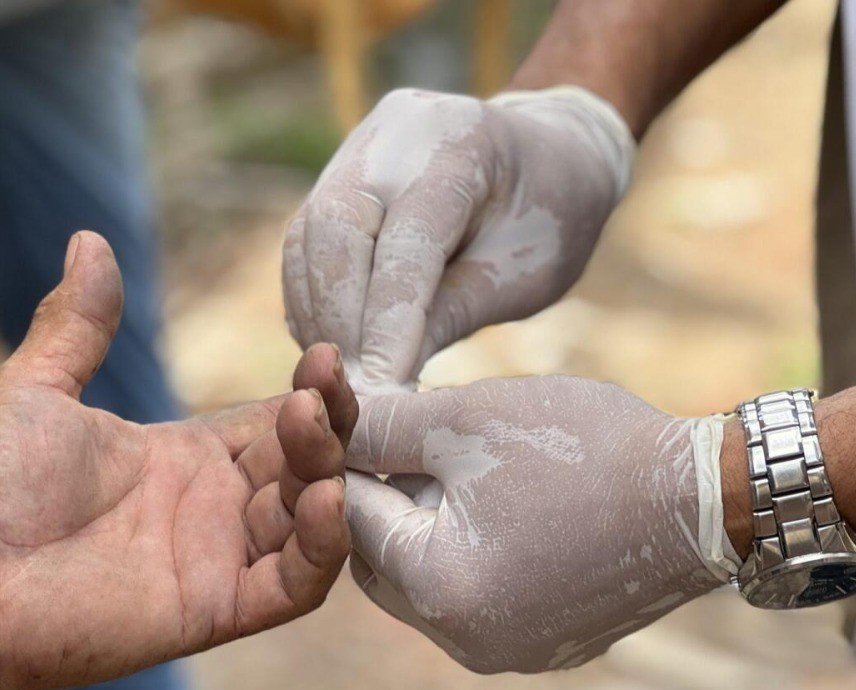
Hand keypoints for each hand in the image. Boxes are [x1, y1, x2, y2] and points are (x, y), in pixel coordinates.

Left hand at [0, 232, 355, 689]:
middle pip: (308, 461)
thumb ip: (78, 323)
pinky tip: (322, 499)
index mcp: (188, 457)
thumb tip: (88, 238)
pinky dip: (324, 546)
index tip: (320, 354)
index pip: (277, 419)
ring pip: (313, 516)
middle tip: (319, 385)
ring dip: (328, 470)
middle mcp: (217, 508)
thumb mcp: (37, 390)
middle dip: (327, 421)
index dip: (311, 391)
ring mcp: (223, 560)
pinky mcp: (220, 608)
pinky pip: (297, 584)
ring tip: (311, 424)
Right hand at [283, 87, 634, 391]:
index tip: (380, 390)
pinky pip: (306, 241)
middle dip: (338, 318)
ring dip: (318, 314)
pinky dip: (313, 299)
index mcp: (460, 144)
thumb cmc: (549, 220)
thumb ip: (452, 313)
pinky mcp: (338, 174)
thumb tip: (381, 382)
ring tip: (341, 379)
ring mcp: (360, 147)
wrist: (547, 155)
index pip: (406, 243)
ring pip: (308, 235)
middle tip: (353, 390)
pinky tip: (334, 349)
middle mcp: (396, 132)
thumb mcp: (523, 273)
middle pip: (335, 228)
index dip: (387, 322)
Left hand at [343, 376, 729, 672]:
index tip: (355, 413)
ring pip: (432, 581)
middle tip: (408, 440)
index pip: (349, 517)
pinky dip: (481, 552)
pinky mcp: (550, 648)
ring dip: (432, 526)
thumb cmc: (584, 449)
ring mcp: (512, 652)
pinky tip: (511, 503)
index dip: (345, 455)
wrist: (707, 498)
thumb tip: (320, 419)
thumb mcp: (464, 418)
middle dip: (388, 497)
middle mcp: (466, 642)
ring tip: (464, 466)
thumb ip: (379, 423)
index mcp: (436, 590)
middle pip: (383, 560)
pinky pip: (484, 598)